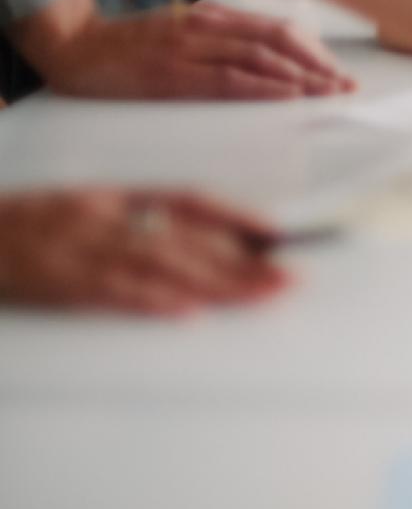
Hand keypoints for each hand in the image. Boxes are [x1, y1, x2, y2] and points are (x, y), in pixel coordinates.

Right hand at [0, 189, 288, 316]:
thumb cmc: (25, 227)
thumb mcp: (84, 209)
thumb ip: (138, 220)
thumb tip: (204, 244)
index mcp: (113, 197)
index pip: (186, 199)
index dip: (234, 215)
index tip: (275, 232)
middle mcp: (105, 219)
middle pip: (187, 239)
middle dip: (243, 260)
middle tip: (289, 276)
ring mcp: (83, 250)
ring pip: (163, 264)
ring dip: (217, 281)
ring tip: (261, 294)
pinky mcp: (61, 283)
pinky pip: (114, 292)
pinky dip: (153, 300)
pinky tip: (190, 311)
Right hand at [12, 0, 353, 99]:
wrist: (74, 46)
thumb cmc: (130, 48)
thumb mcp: (182, 36)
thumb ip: (221, 45)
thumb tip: (266, 65)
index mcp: (213, 20)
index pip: (276, 32)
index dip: (313, 52)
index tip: (338, 71)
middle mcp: (207, 28)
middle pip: (278, 42)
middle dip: (318, 65)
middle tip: (346, 86)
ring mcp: (190, 49)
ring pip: (260, 59)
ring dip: (301, 78)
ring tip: (330, 94)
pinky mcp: (173, 73)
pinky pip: (228, 80)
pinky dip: (264, 87)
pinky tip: (289, 96)